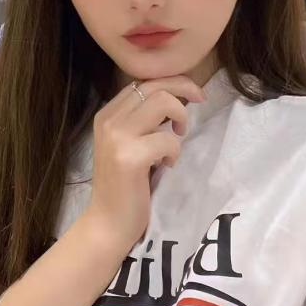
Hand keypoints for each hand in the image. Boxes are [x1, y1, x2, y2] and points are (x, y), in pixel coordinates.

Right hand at [84, 75, 205, 251]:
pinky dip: (175, 151)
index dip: (172, 82)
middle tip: (199, 102)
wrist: (108, 223)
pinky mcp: (130, 158)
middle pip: (155, 86)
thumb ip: (141, 119)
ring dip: (180, 118)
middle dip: (184, 89)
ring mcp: (117, 138)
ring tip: (177, 139)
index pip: (142, 82)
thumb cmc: (124, 184)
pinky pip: (168, 139)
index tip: (192, 94)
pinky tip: (166, 165)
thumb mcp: (126, 143)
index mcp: (106, 114)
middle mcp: (108, 120)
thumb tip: (176, 96)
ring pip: (162, 102)